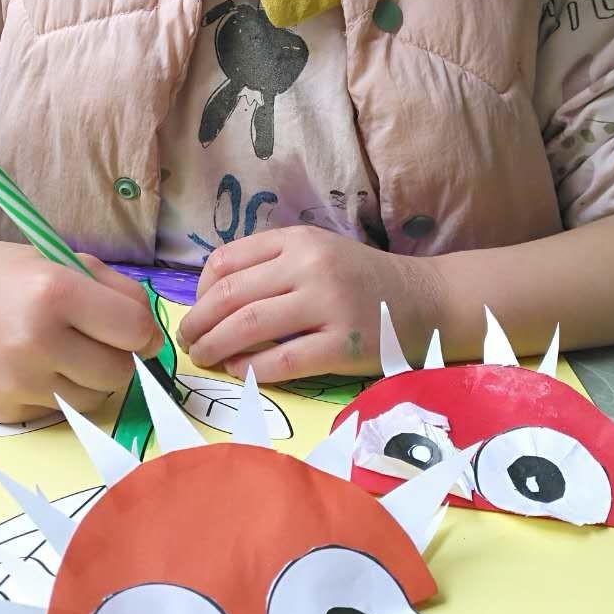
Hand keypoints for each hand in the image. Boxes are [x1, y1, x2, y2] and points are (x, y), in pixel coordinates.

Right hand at [0, 231, 163, 420]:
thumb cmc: (1, 273)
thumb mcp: (60, 262)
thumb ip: (117, 293)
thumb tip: (154, 339)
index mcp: (54, 292)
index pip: (134, 331)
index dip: (141, 332)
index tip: (129, 328)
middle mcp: (35, 340)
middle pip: (118, 372)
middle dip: (115, 357)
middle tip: (89, 338)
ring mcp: (15, 382)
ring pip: (92, 400)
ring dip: (88, 381)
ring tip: (60, 353)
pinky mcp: (0, 412)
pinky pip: (56, 413)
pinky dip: (54, 394)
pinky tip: (28, 367)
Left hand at [177, 226, 443, 382]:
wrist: (426, 301)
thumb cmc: (362, 280)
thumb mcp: (318, 252)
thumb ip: (271, 265)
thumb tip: (211, 299)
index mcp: (297, 240)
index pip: (227, 261)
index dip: (199, 291)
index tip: (195, 312)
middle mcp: (310, 266)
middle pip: (231, 296)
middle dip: (198, 323)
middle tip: (186, 343)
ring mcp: (329, 305)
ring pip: (250, 326)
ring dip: (215, 347)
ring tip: (203, 359)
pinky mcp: (345, 345)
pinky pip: (284, 360)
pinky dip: (252, 369)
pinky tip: (240, 373)